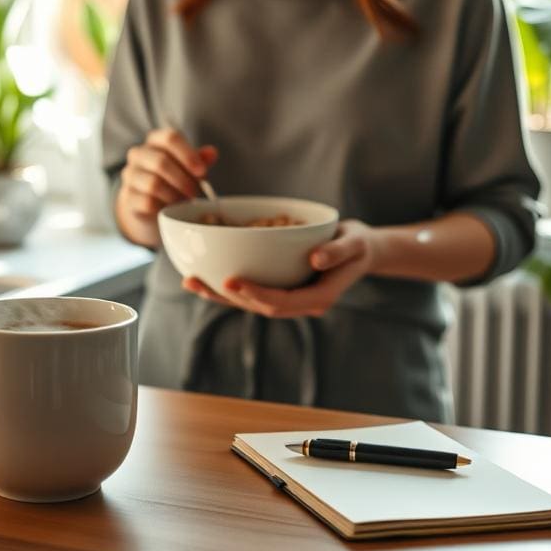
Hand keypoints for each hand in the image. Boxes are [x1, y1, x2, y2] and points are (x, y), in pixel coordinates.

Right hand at [115, 127, 217, 246]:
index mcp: (155, 141)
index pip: (170, 137)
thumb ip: (200, 160)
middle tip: (194, 192)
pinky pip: (147, 202)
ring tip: (183, 201)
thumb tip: (212, 153)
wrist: (149, 206)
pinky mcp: (128, 197)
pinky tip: (170, 209)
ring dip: (174, 195)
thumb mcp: (189, 169)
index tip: (202, 171)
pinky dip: (163, 207)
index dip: (188, 154)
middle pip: (161, 162)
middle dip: (183, 180)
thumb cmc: (173, 180)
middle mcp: (138, 154)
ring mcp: (130, 175)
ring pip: (153, 184)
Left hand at [181, 219, 378, 317]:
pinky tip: (205, 274)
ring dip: (219, 294)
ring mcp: (289, 297)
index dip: (255, 295)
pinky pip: (251, 290)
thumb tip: (315, 259)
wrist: (360, 249)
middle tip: (197, 282)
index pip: (280, 302)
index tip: (232, 282)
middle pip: (257, 307)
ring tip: (190, 281)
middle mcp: (299, 303)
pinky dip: (228, 284)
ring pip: (250, 302)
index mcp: (318, 299)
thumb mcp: (355, 243)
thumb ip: (337, 253)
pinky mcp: (280, 287)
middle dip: (226, 297)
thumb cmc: (358, 245)